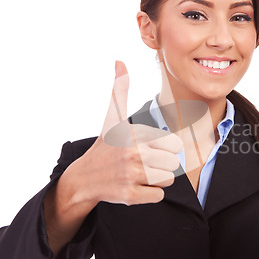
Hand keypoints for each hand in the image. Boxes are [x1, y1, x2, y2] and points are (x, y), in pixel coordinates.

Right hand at [60, 61, 182, 206]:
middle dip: (163, 164)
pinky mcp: (129, 196)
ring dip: (158, 179)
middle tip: (146, 163)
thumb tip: (119, 62)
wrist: (83, 178)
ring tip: (141, 175)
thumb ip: (119, 91)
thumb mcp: (112, 119)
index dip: (166, 148)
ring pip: (168, 179)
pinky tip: (136, 186)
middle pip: (174, 163)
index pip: (175, 144)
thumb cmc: (104, 146)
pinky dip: (151, 194)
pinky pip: (158, 195)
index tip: (150, 148)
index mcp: (134, 134)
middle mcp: (133, 154)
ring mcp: (130, 176)